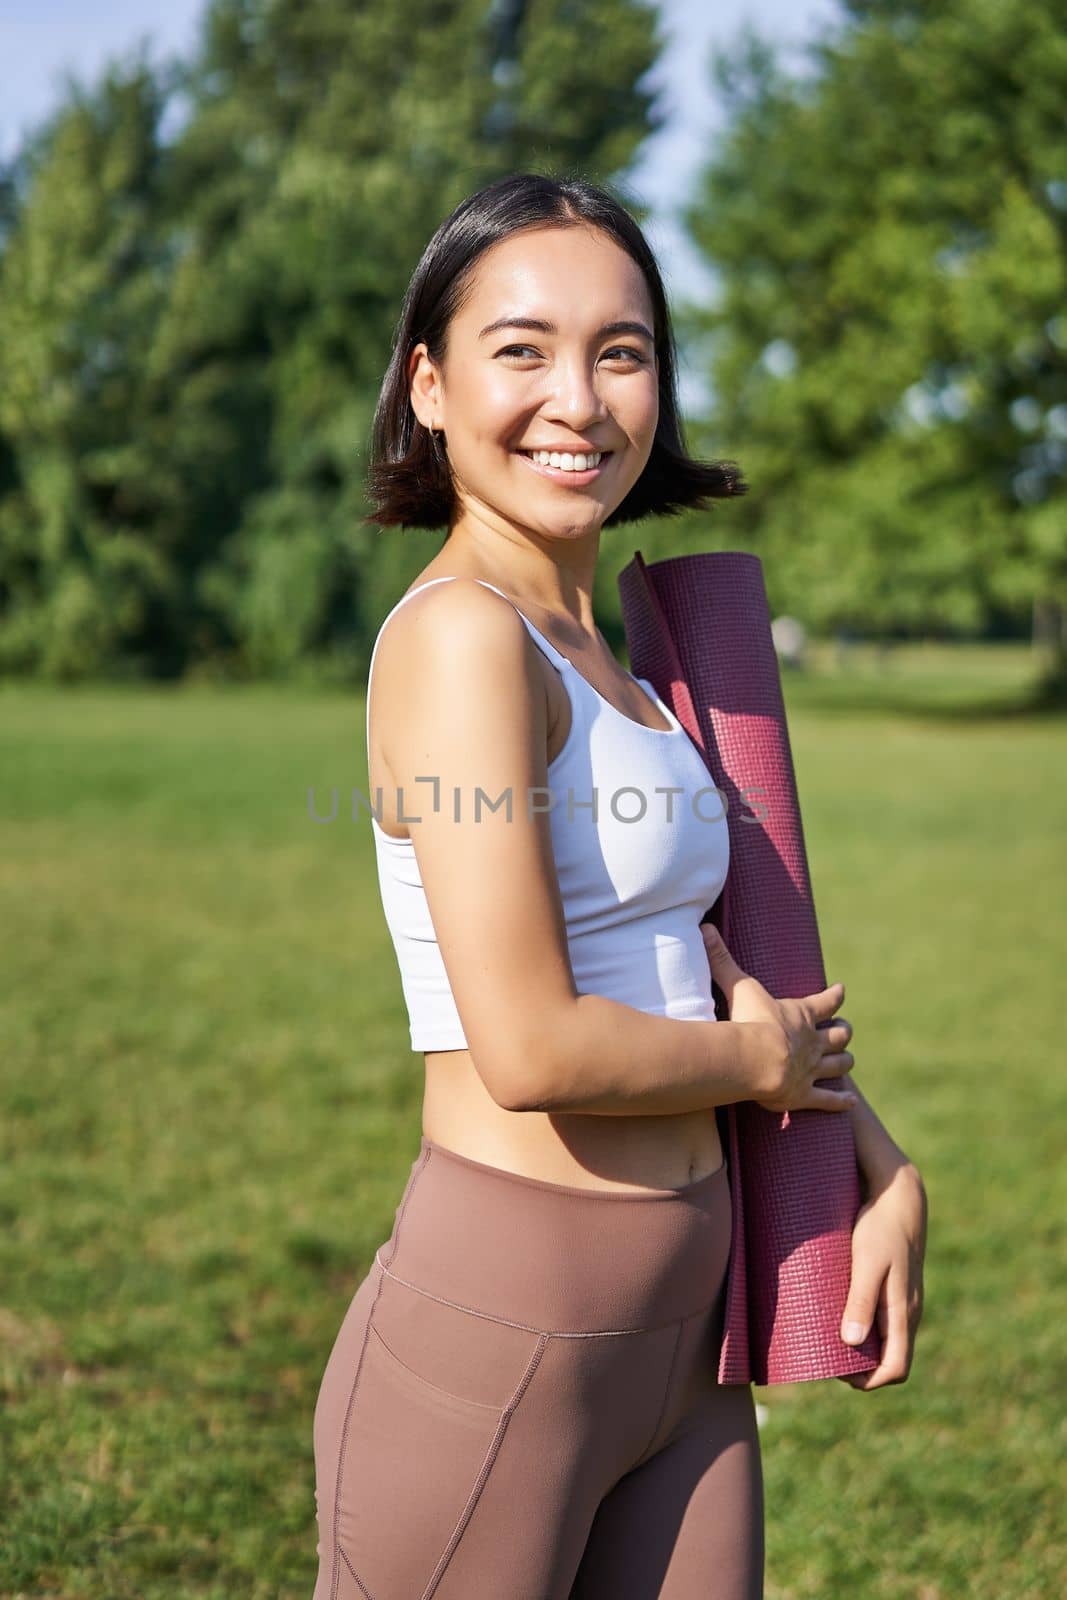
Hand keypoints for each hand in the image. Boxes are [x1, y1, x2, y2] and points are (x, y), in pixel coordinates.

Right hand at [700, 922, 855, 1114]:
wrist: (756, 1060)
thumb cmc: (749, 1021)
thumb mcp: (738, 986)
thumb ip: (721, 960)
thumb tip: (705, 928)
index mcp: (800, 1014)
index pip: (825, 1001)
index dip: (834, 996)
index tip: (840, 990)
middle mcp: (812, 1041)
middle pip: (839, 1035)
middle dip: (843, 1031)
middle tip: (843, 1030)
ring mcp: (811, 1070)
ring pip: (839, 1065)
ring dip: (844, 1062)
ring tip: (846, 1060)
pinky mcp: (804, 1095)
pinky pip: (828, 1100)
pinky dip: (841, 1101)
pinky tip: (850, 1102)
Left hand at [837, 1161, 927, 1388]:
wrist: (899, 1195)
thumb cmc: (881, 1228)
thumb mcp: (868, 1263)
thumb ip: (862, 1302)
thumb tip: (853, 1343)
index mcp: (905, 1313)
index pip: (897, 1370)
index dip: (870, 1380)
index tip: (839, 1372)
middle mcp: (908, 1312)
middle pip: (891, 1359)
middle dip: (863, 1368)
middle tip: (827, 1356)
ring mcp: (904, 1299)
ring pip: (886, 1340)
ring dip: (861, 1347)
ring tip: (829, 1336)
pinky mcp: (896, 1285)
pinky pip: (883, 1319)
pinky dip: (863, 1326)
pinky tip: (840, 1312)